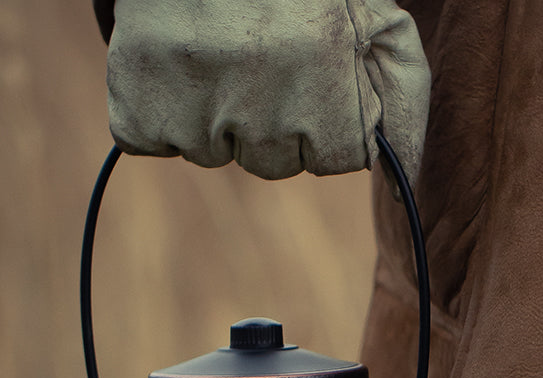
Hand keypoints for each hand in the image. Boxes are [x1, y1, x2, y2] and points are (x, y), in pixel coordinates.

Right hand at [106, 0, 429, 182]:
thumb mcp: (378, 22)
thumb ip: (405, 106)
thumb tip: (402, 190)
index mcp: (326, 82)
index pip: (335, 158)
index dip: (324, 116)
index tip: (310, 68)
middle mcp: (263, 102)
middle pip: (272, 161)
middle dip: (269, 118)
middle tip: (256, 50)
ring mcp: (196, 104)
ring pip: (211, 153)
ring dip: (212, 114)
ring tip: (212, 46)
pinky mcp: (138, 98)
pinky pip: (149, 140)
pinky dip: (154, 111)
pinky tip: (169, 59)